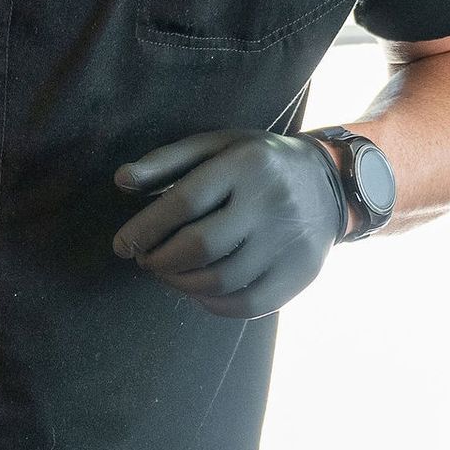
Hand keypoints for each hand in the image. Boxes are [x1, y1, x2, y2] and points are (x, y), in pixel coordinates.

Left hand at [113, 129, 344, 317]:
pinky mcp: (300, 273)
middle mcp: (270, 203)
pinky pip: (246, 304)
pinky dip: (212, 304)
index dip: (144, 229)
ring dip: (181, 284)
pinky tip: (199, 291)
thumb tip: (121, 182)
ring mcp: (288, 242)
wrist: (329, 183)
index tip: (122, 246)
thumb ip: (167, 161)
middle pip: (199, 247)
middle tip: (147, 260)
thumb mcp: (216, 145)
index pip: (183, 203)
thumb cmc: (257, 163)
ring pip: (219, 280)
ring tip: (169, 274)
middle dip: (160, 261)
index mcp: (245, 165)